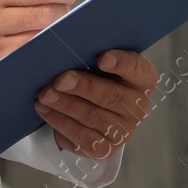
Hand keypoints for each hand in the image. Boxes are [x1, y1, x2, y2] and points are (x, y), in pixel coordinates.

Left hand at [35, 49, 155, 160]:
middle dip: (83, 86)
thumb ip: (91, 51)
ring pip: (93, 116)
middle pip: (112, 96)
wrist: (88, 108)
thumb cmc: (93, 75)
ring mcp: (124, 131)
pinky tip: (45, 110)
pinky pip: (82, 137)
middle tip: (60, 80)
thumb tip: (69, 38)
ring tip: (45, 94)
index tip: (101, 58)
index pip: (138, 69)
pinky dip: (61, 122)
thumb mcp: (96, 60)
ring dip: (66, 105)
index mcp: (142, 80)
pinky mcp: (106, 148)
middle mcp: (138, 107)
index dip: (121, 64)